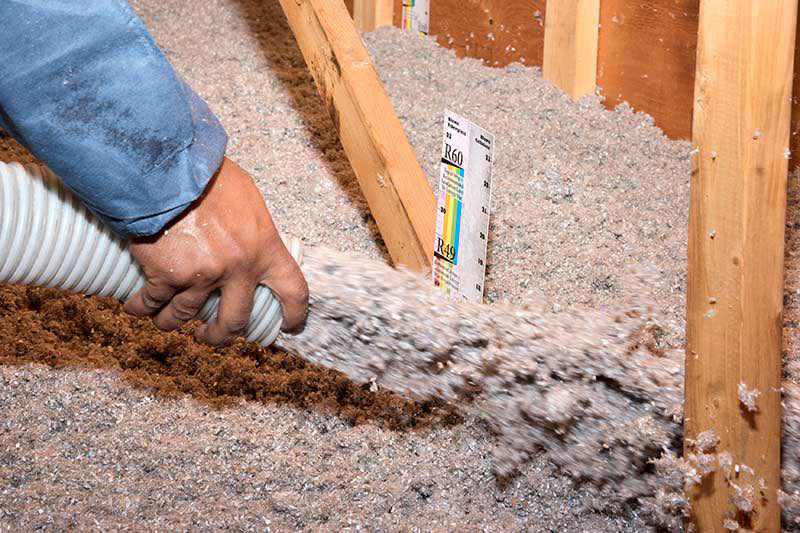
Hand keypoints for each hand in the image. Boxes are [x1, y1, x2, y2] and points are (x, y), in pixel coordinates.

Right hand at [123, 157, 308, 344]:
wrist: (167, 168)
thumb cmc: (207, 175)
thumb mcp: (248, 199)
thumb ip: (252, 228)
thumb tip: (249, 243)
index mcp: (265, 248)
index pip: (293, 290)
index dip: (294, 314)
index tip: (287, 327)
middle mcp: (238, 269)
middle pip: (235, 321)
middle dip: (221, 335)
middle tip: (212, 335)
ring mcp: (202, 276)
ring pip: (186, 317)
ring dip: (173, 323)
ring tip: (166, 321)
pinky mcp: (167, 276)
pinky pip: (152, 303)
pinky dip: (141, 308)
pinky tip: (136, 307)